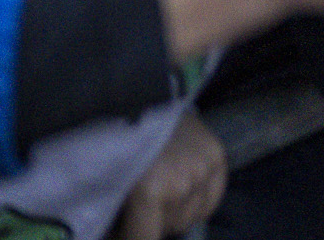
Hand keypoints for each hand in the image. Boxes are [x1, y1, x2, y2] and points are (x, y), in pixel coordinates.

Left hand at [113, 107, 225, 239]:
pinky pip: (212, 200)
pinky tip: (182, 194)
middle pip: (170, 228)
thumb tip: (118, 237)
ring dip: (175, 213)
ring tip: (159, 196)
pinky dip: (198, 204)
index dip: (131, 237)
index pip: (146, 238)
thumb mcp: (105, 183)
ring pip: (191, 216)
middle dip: (152, 223)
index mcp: (153, 191)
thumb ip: (115, 217)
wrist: (141, 98)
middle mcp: (184, 182)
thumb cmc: (115, 145)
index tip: (123, 232)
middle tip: (138, 209)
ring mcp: (205, 169)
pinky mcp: (218, 157)